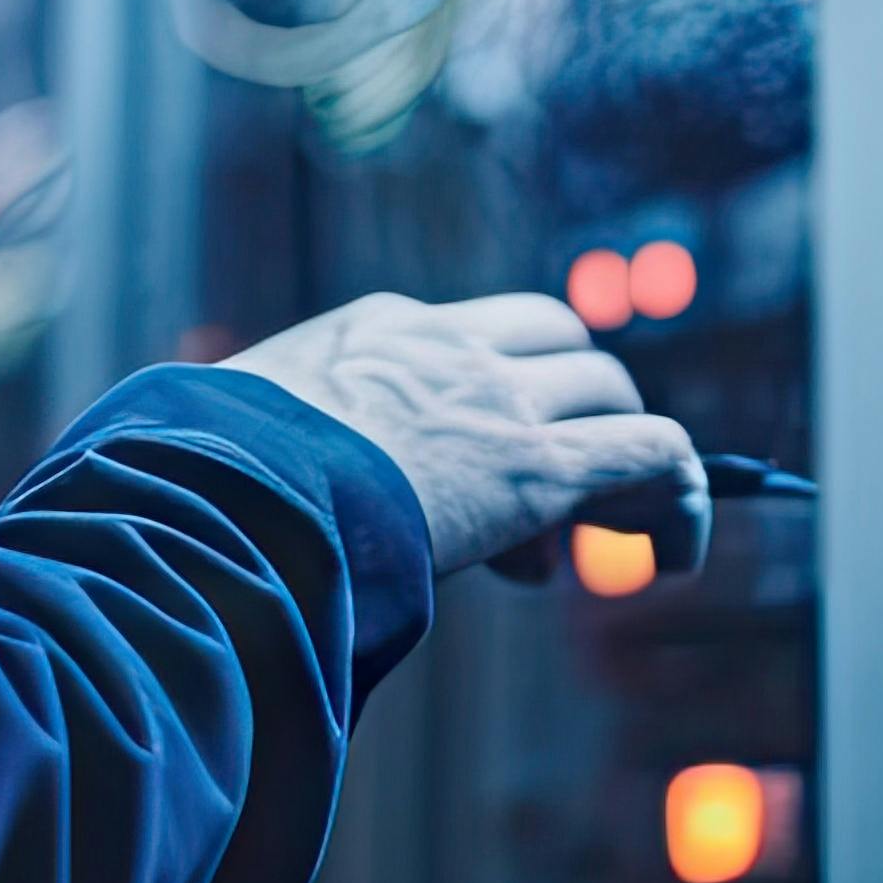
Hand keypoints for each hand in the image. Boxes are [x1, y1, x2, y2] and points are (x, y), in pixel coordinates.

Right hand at [221, 292, 705, 582]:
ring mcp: (494, 401)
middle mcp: (445, 346)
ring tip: (615, 535)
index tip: (468, 481)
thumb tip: (210, 469)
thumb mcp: (230, 435)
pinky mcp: (536, 469)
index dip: (494, 397)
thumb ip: (265, 443)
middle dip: (568, 413)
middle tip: (545, 515)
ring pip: (610, 391)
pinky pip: (653, 452)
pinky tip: (677, 552)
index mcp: (374, 331)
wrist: (222, 503)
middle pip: (558, 343)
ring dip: (621, 456)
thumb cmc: (201, 483)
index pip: (470, 336)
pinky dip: (681, 494)